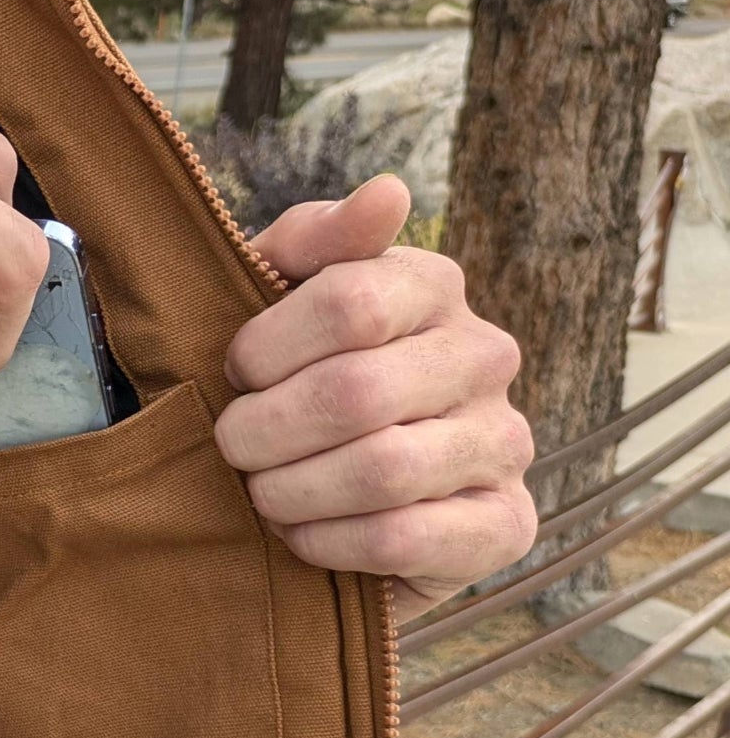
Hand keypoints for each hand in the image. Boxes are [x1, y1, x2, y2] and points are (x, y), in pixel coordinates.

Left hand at [212, 174, 536, 617]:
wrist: (321, 491)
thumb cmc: (285, 378)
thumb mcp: (274, 296)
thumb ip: (310, 240)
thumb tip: (389, 193)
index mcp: (432, 286)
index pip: (351, 302)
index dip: (267, 347)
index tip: (233, 372)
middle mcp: (485, 356)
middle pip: (357, 392)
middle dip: (265, 431)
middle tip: (232, 447)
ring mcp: (504, 442)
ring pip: (381, 471)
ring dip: (291, 492)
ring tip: (261, 493)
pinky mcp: (505, 525)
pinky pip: (404, 538)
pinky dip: (328, 543)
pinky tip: (300, 537)